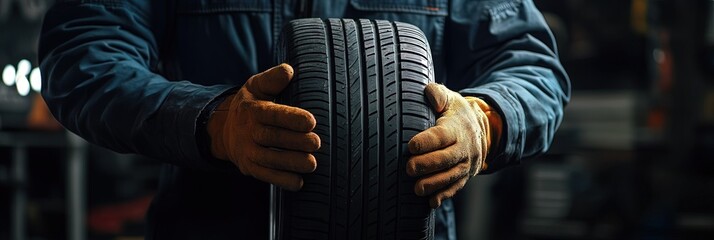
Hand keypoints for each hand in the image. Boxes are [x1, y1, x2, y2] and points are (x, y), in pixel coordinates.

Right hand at [208, 64, 320, 190]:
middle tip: (317, 143)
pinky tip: (298, 182)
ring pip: (269, 159)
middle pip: (271, 137)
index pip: (272, 114)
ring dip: (291, 163)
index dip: (290, 118)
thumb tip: (288, 70)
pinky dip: (281, 180)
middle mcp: (248, 131)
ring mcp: (247, 151)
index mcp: (252, 109)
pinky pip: (265, 175)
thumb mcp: (256, 86)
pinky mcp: (249, 167)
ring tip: (312, 164)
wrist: (225, 130)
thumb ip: (272, 79)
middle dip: (294, 141)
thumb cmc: (251, 104)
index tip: (310, 121)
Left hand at [407, 83, 501, 207]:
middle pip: (447, 158)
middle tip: (409, 168)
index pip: (443, 136)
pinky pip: (456, 187)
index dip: (427, 141)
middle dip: (428, 165)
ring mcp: (466, 164)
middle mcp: (465, 147)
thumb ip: (437, 94)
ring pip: (452, 176)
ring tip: (417, 189)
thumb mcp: (449, 98)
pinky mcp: (466, 176)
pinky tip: (432, 202)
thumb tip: (432, 97)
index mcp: (458, 128)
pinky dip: (444, 195)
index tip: (412, 145)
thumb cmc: (455, 113)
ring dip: (434, 184)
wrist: (480, 129)